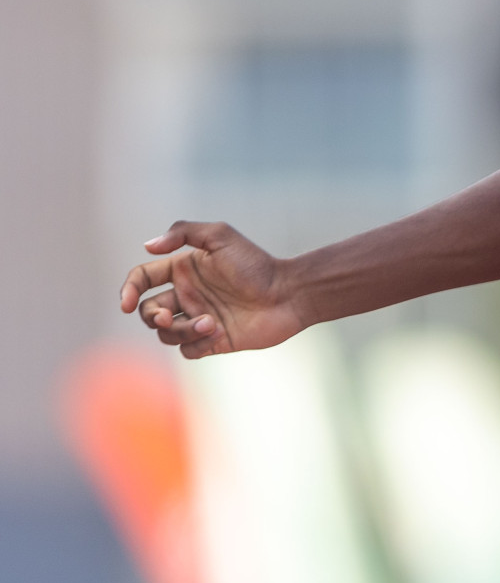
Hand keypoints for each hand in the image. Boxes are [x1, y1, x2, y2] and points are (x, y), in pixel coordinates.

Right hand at [120, 222, 305, 358]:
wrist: (289, 293)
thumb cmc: (257, 264)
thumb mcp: (221, 236)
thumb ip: (183, 232)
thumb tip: (147, 246)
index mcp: (184, 270)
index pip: (141, 279)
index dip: (128, 290)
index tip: (126, 303)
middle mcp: (187, 295)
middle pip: (148, 311)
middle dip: (152, 317)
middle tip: (168, 316)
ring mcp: (199, 318)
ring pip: (166, 334)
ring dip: (181, 330)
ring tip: (211, 322)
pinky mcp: (213, 340)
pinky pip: (187, 350)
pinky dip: (195, 344)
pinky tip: (218, 332)